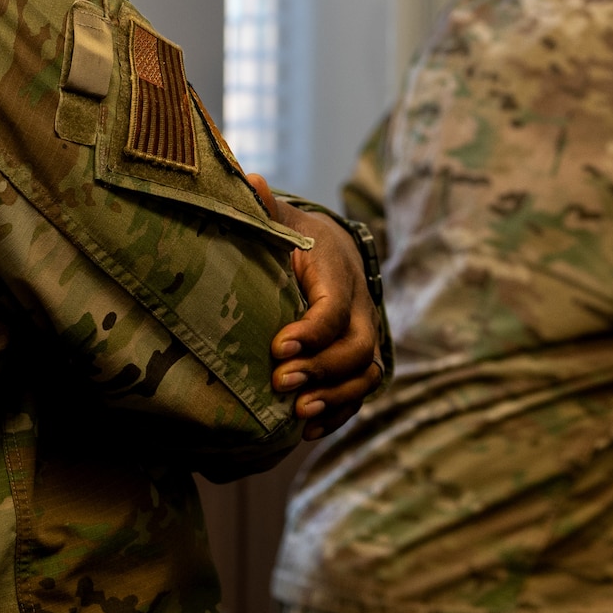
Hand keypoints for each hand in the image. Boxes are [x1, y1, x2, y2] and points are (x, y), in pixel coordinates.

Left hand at [247, 175, 384, 440]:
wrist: (334, 250)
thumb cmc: (298, 238)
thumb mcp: (282, 221)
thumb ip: (263, 207)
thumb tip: (245, 179)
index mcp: (340, 276)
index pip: (334, 308)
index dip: (311, 331)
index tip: (278, 347)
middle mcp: (361, 309)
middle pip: (358, 347)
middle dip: (323, 369)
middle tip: (281, 382)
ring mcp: (364, 338)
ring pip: (366, 375)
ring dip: (335, 398)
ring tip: (298, 415)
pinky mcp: (358, 362)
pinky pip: (360, 393)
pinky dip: (338, 414)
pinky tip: (306, 432)